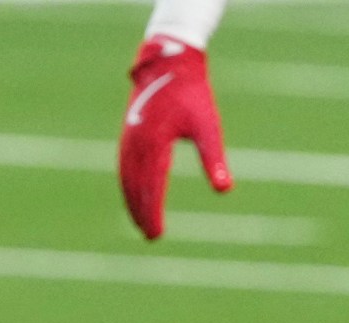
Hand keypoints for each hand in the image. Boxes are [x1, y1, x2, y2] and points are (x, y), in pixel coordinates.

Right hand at [120, 38, 231, 240]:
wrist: (170, 62)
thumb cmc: (193, 95)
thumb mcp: (208, 128)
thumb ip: (214, 159)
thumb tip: (224, 189)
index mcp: (154, 141)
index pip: (152, 184)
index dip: (153, 210)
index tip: (157, 233)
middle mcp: (136, 140)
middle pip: (134, 183)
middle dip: (141, 210)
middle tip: (150, 235)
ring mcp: (129, 134)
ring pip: (126, 174)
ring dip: (131, 198)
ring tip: (140, 221)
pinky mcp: (129, 130)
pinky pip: (124, 162)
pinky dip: (127, 181)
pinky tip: (133, 192)